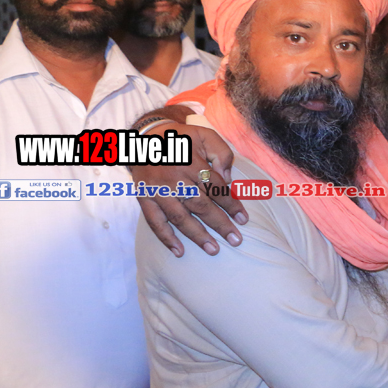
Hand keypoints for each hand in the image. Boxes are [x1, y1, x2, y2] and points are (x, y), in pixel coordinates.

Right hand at [131, 120, 246, 256]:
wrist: (146, 136)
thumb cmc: (182, 138)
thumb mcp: (206, 135)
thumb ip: (222, 154)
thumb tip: (228, 179)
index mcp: (191, 162)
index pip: (216, 188)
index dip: (231, 204)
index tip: (243, 219)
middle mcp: (174, 178)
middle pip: (200, 205)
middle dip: (220, 224)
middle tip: (236, 240)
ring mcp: (157, 190)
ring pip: (179, 217)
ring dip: (197, 236)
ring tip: (214, 250)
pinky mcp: (144, 198)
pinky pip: (154, 221)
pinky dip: (166, 238)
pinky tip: (179, 251)